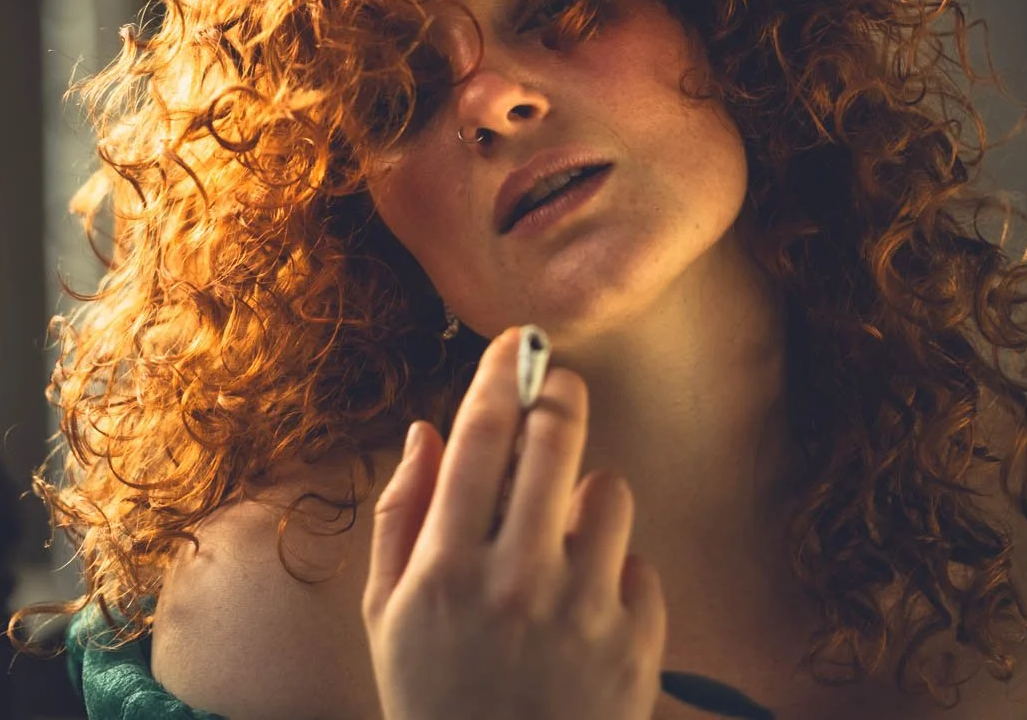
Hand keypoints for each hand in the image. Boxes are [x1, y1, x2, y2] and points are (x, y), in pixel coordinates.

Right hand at [363, 326, 667, 719]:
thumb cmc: (435, 700)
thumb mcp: (388, 617)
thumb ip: (401, 516)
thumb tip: (425, 430)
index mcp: (446, 569)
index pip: (480, 437)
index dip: (500, 374)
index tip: (515, 342)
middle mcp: (517, 581)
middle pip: (556, 438)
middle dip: (559, 395)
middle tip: (556, 388)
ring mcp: (582, 613)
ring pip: (609, 492)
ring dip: (586, 498)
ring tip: (562, 537)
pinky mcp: (635, 644)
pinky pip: (639, 564)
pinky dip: (615, 575)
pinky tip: (585, 610)